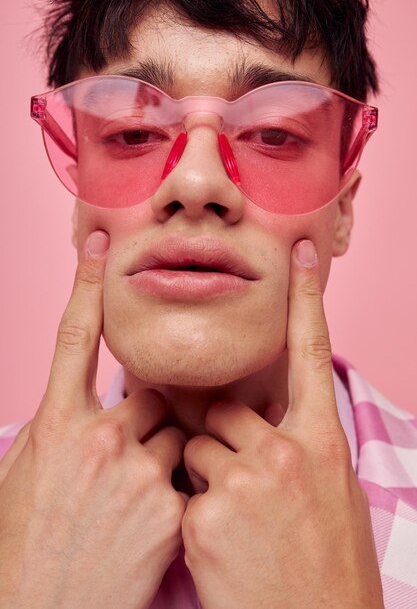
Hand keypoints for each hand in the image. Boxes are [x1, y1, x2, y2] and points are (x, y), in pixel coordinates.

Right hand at [0, 231, 186, 608]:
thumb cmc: (23, 544)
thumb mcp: (27, 472)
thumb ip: (59, 428)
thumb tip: (80, 403)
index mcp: (56, 425)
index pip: (74, 336)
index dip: (88, 284)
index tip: (102, 242)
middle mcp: (98, 438)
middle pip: (150, 394)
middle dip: (146, 415)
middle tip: (124, 456)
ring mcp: (138, 472)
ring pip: (174, 434)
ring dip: (162, 454)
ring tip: (130, 499)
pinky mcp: (171, 507)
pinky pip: (187, 475)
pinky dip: (176, 489)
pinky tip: (147, 523)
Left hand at [182, 239, 383, 608]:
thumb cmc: (326, 567)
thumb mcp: (330, 494)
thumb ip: (300, 445)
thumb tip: (272, 417)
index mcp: (323, 443)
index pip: (311, 353)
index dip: (306, 299)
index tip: (300, 252)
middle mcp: (287, 453)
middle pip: (226, 409)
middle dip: (221, 436)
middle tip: (240, 481)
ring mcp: (245, 482)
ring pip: (198, 446)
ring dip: (205, 474)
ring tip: (234, 521)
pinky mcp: (205, 515)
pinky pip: (183, 488)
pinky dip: (192, 511)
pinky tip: (219, 546)